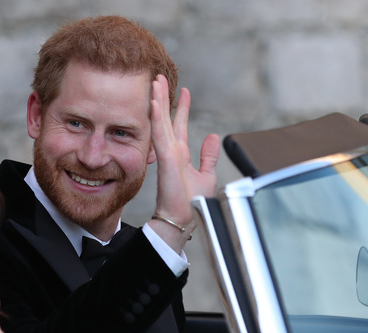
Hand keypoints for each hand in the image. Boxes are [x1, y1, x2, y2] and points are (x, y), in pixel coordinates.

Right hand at [148, 74, 220, 250]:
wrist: (183, 219)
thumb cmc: (192, 203)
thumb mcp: (206, 175)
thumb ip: (208, 156)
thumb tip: (213, 137)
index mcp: (180, 154)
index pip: (179, 125)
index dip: (181, 107)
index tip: (184, 91)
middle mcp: (172, 151)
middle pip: (166, 118)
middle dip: (163, 97)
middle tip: (160, 77)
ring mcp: (167, 154)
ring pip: (160, 121)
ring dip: (157, 101)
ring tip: (155, 82)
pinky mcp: (165, 159)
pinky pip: (160, 134)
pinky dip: (157, 118)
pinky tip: (154, 103)